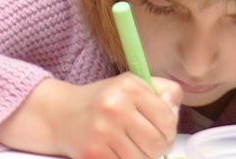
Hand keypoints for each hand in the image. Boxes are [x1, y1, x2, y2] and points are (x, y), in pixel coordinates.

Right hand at [0, 72, 178, 158]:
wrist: (59, 114)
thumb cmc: (102, 100)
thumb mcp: (129, 85)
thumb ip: (160, 92)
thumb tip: (175, 107)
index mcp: (129, 86)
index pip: (168, 118)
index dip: (169, 130)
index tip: (161, 132)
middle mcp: (116, 106)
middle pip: (158, 143)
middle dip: (157, 147)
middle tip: (146, 143)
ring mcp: (104, 131)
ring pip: (144, 158)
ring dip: (141, 157)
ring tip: (131, 147)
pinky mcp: (95, 152)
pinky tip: (117, 151)